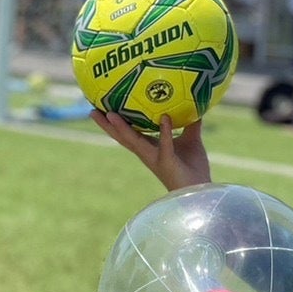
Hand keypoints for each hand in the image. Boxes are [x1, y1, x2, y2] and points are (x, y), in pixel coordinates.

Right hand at [91, 111, 211, 191]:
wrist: (200, 189)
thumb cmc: (193, 167)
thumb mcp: (191, 139)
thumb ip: (190, 123)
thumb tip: (195, 102)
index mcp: (149, 147)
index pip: (128, 133)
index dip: (115, 123)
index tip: (101, 109)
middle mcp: (147, 153)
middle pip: (122, 138)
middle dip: (107, 126)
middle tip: (92, 111)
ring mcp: (155, 158)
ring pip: (134, 142)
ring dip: (122, 128)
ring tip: (110, 114)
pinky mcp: (167, 162)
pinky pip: (165, 145)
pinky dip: (165, 131)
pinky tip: (164, 118)